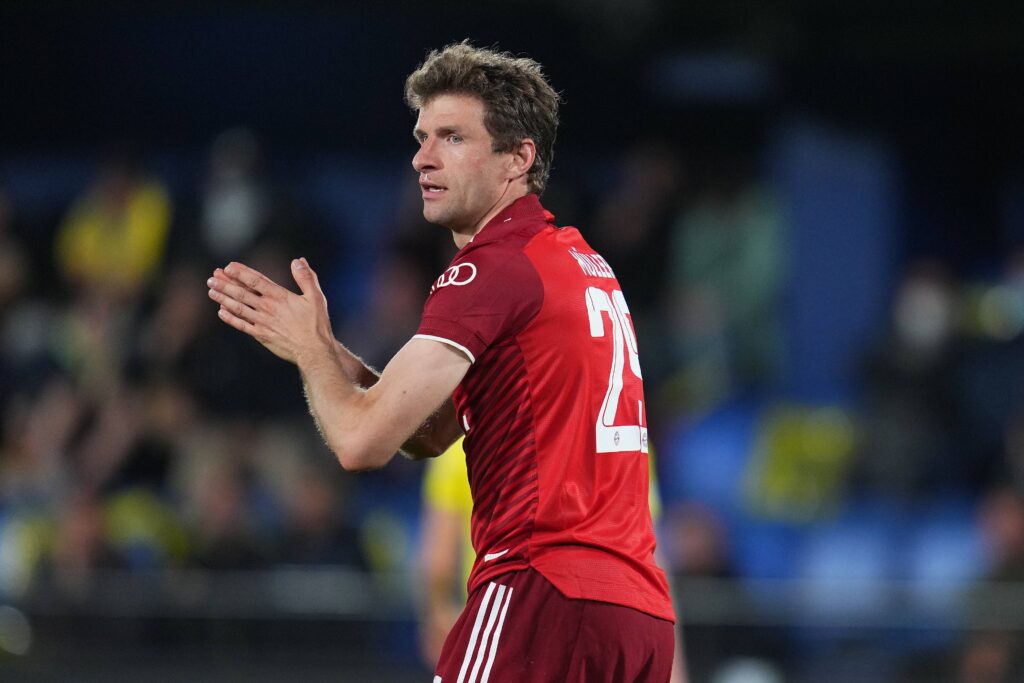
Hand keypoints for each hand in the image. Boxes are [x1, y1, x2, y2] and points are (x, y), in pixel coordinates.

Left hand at [207, 258, 334, 365]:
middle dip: (225, 283)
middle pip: (242, 293)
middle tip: (212, 277)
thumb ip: (306, 277)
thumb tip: (298, 260)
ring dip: (223, 298)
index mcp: (280, 296)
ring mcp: (262, 322)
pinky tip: (221, 312)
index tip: (228, 267)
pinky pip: (242, 325)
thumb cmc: (317, 324)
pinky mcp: (261, 335)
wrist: (314, 351)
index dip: (241, 272)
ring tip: (211, 290)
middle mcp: (268, 308)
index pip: (255, 280)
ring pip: (238, 307)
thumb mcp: (316, 297)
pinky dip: (230, 318)